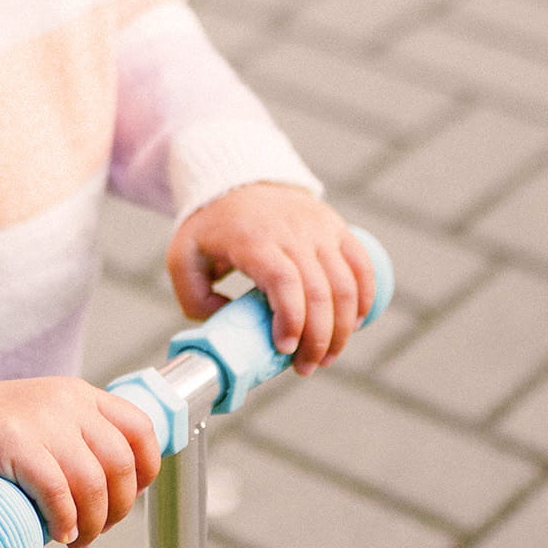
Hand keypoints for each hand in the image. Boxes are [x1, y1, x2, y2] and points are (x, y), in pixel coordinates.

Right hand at [0, 376, 160, 547]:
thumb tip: (114, 490)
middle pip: (120, 464)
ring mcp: (39, 419)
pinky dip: (64, 519)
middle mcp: (65, 401)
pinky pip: (56, 489)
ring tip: (74, 539)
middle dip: (118, 510)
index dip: (146, 472)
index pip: (140, 429)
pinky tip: (58, 533)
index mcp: (79, 395)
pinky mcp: (12, 442)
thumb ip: (75, 436)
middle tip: (95, 531)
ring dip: (92, 524)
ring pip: (92, 482)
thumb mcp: (43, 418)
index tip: (130, 498)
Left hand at [168, 182, 374, 376]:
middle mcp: (291, 231)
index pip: (284, 282)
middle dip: (318, 339)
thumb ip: (194, 297)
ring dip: (343, 329)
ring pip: (345, 284)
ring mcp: (318, 227)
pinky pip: (361, 265)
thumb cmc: (210, 226)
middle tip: (305, 367)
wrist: (237, 180)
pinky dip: (366, 299)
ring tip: (327, 356)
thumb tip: (229, 328)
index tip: (284, 349)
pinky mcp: (335, 226)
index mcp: (253, 239)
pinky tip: (355, 324)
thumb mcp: (182, 257)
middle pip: (319, 291)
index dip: (291, 320)